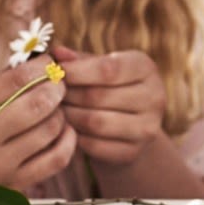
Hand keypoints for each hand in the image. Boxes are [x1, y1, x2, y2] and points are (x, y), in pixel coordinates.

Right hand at [0, 54, 75, 194]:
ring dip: (61, 112)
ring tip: (55, 107)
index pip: (19, 79)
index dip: (42, 66)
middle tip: (57, 83)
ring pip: (51, 129)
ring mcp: (0, 165)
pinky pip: (57, 159)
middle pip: (40, 103)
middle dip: (56, 87)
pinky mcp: (13, 185)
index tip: (48, 63)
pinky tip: (64, 130)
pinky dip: (68, 140)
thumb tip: (39, 65)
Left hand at [52, 45, 165, 164]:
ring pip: (95, 122)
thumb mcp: (99, 67)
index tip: (55, 72)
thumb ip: (79, 60)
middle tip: (49, 94)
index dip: (77, 71)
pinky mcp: (134, 151)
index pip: (109, 69)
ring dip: (69, 116)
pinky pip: (95, 146)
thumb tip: (57, 52)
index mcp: (146, 68)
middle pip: (99, 96)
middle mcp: (154, 97)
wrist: (129, 124)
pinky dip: (76, 138)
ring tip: (55, 110)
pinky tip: (67, 129)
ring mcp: (147, 127)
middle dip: (68, 95)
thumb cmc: (108, 87)